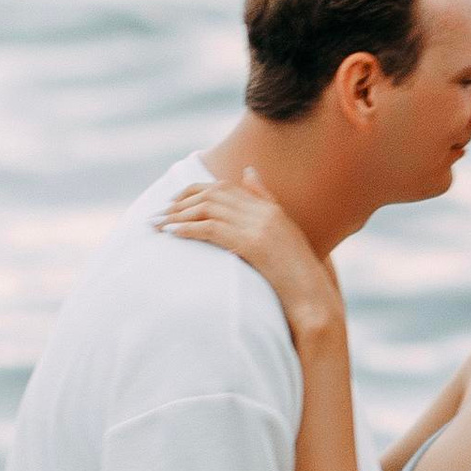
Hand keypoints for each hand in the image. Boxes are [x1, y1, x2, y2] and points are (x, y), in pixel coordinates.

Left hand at [159, 168, 342, 333]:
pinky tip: (172, 234)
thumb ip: (265, 201)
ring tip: (156, 225)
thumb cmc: (296, 275)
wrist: (313, 299)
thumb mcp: (282, 232)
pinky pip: (212, 229)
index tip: (172, 202)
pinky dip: (188, 228)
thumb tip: (249, 171)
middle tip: (156, 215)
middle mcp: (265, 212)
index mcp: (270, 208)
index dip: (194, 191)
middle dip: (180, 202)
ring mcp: (261, 226)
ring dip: (178, 215)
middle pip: (213, 194)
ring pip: (209, 209)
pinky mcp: (254, 244)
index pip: (224, 187)